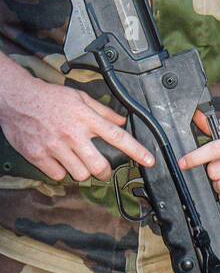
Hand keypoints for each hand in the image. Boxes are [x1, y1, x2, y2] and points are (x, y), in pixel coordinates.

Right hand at [0, 72, 153, 181]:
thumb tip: (121, 120)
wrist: (17, 98)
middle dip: (105, 172)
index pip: (118, 137)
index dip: (137, 151)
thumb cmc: (49, 97)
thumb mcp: (80, 97)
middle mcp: (72, 134)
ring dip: (82, 172)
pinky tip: (59, 161)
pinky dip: (61, 172)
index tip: (149, 161)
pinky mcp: (38, 155)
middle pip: (98, 166)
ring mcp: (54, 147)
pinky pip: (58, 175)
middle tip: (102, 169)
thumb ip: (102, 111)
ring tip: (77, 161)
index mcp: (86, 119)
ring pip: (79, 174)